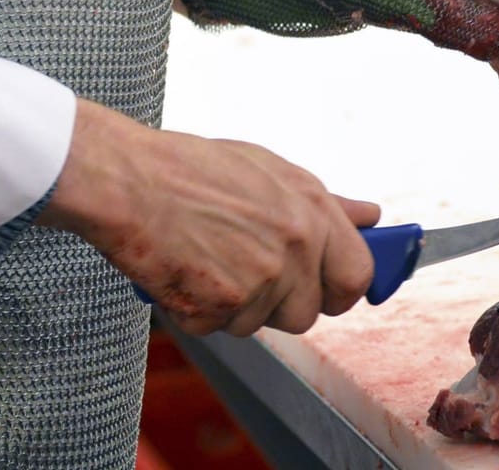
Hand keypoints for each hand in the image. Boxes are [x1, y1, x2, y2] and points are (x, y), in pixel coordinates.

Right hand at [41, 100, 379, 335]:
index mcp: (312, 210)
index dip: (340, 289)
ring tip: (207, 260)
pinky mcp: (220, 305)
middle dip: (281, 304)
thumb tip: (370, 215)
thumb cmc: (191, 170)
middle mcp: (295, 246)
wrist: (128, 180)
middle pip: (308, 313)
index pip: (357, 274)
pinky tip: (185, 271)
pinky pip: (218, 328)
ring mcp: (259, 279)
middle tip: (248, 276)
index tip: (325, 290)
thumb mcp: (269, 170)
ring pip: (259, 324)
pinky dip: (199, 310)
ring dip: (235, 306)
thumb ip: (325, 202)